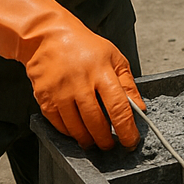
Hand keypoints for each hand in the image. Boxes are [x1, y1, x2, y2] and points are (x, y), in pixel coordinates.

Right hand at [0, 0, 142, 149]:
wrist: (49, 37)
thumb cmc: (86, 47)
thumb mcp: (114, 57)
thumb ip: (128, 84)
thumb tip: (139, 109)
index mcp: (102, 71)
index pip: (118, 106)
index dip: (126, 128)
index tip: (131, 142)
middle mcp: (81, 82)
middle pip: (96, 121)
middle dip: (106, 139)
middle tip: (111, 146)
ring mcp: (61, 92)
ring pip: (76, 127)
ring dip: (88, 140)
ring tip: (95, 143)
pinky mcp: (44, 98)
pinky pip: (59, 124)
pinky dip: (70, 133)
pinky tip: (78, 134)